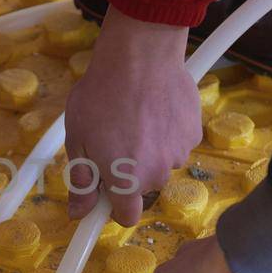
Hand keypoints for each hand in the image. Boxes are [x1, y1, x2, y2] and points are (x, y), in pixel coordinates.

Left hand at [66, 13, 202, 225]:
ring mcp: (179, 153)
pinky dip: (165, 133)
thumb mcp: (77, 138)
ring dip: (148, 150)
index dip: (113, 205)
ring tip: (132, 118)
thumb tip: (79, 213)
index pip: (126, 216)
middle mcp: (157, 174)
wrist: (140, 55)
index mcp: (127, 180)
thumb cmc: (102, 94)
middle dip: (127, 172)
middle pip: (142, 187)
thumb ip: (81, 181)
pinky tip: (152, 109)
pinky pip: (175, 143)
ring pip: (160, 164)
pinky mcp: (194, 132)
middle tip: (111, 139)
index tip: (103, 191)